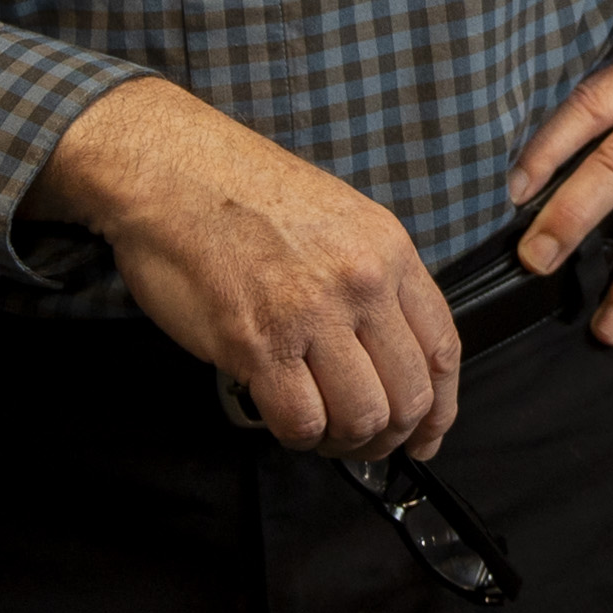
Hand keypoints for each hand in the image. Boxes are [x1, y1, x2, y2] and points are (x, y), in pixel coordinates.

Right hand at [31, 77, 460, 458]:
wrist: (171, 171)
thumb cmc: (242, 193)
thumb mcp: (339, 219)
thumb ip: (372, 279)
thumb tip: (386, 351)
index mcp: (389, 250)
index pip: (442, 349)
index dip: (438, 409)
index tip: (425, 435)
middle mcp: (362, 283)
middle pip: (409, 394)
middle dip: (391, 435)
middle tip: (363, 442)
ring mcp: (312, 314)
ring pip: (362, 417)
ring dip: (343, 441)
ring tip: (319, 430)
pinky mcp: (258, 343)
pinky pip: (301, 421)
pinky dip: (297, 436)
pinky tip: (283, 419)